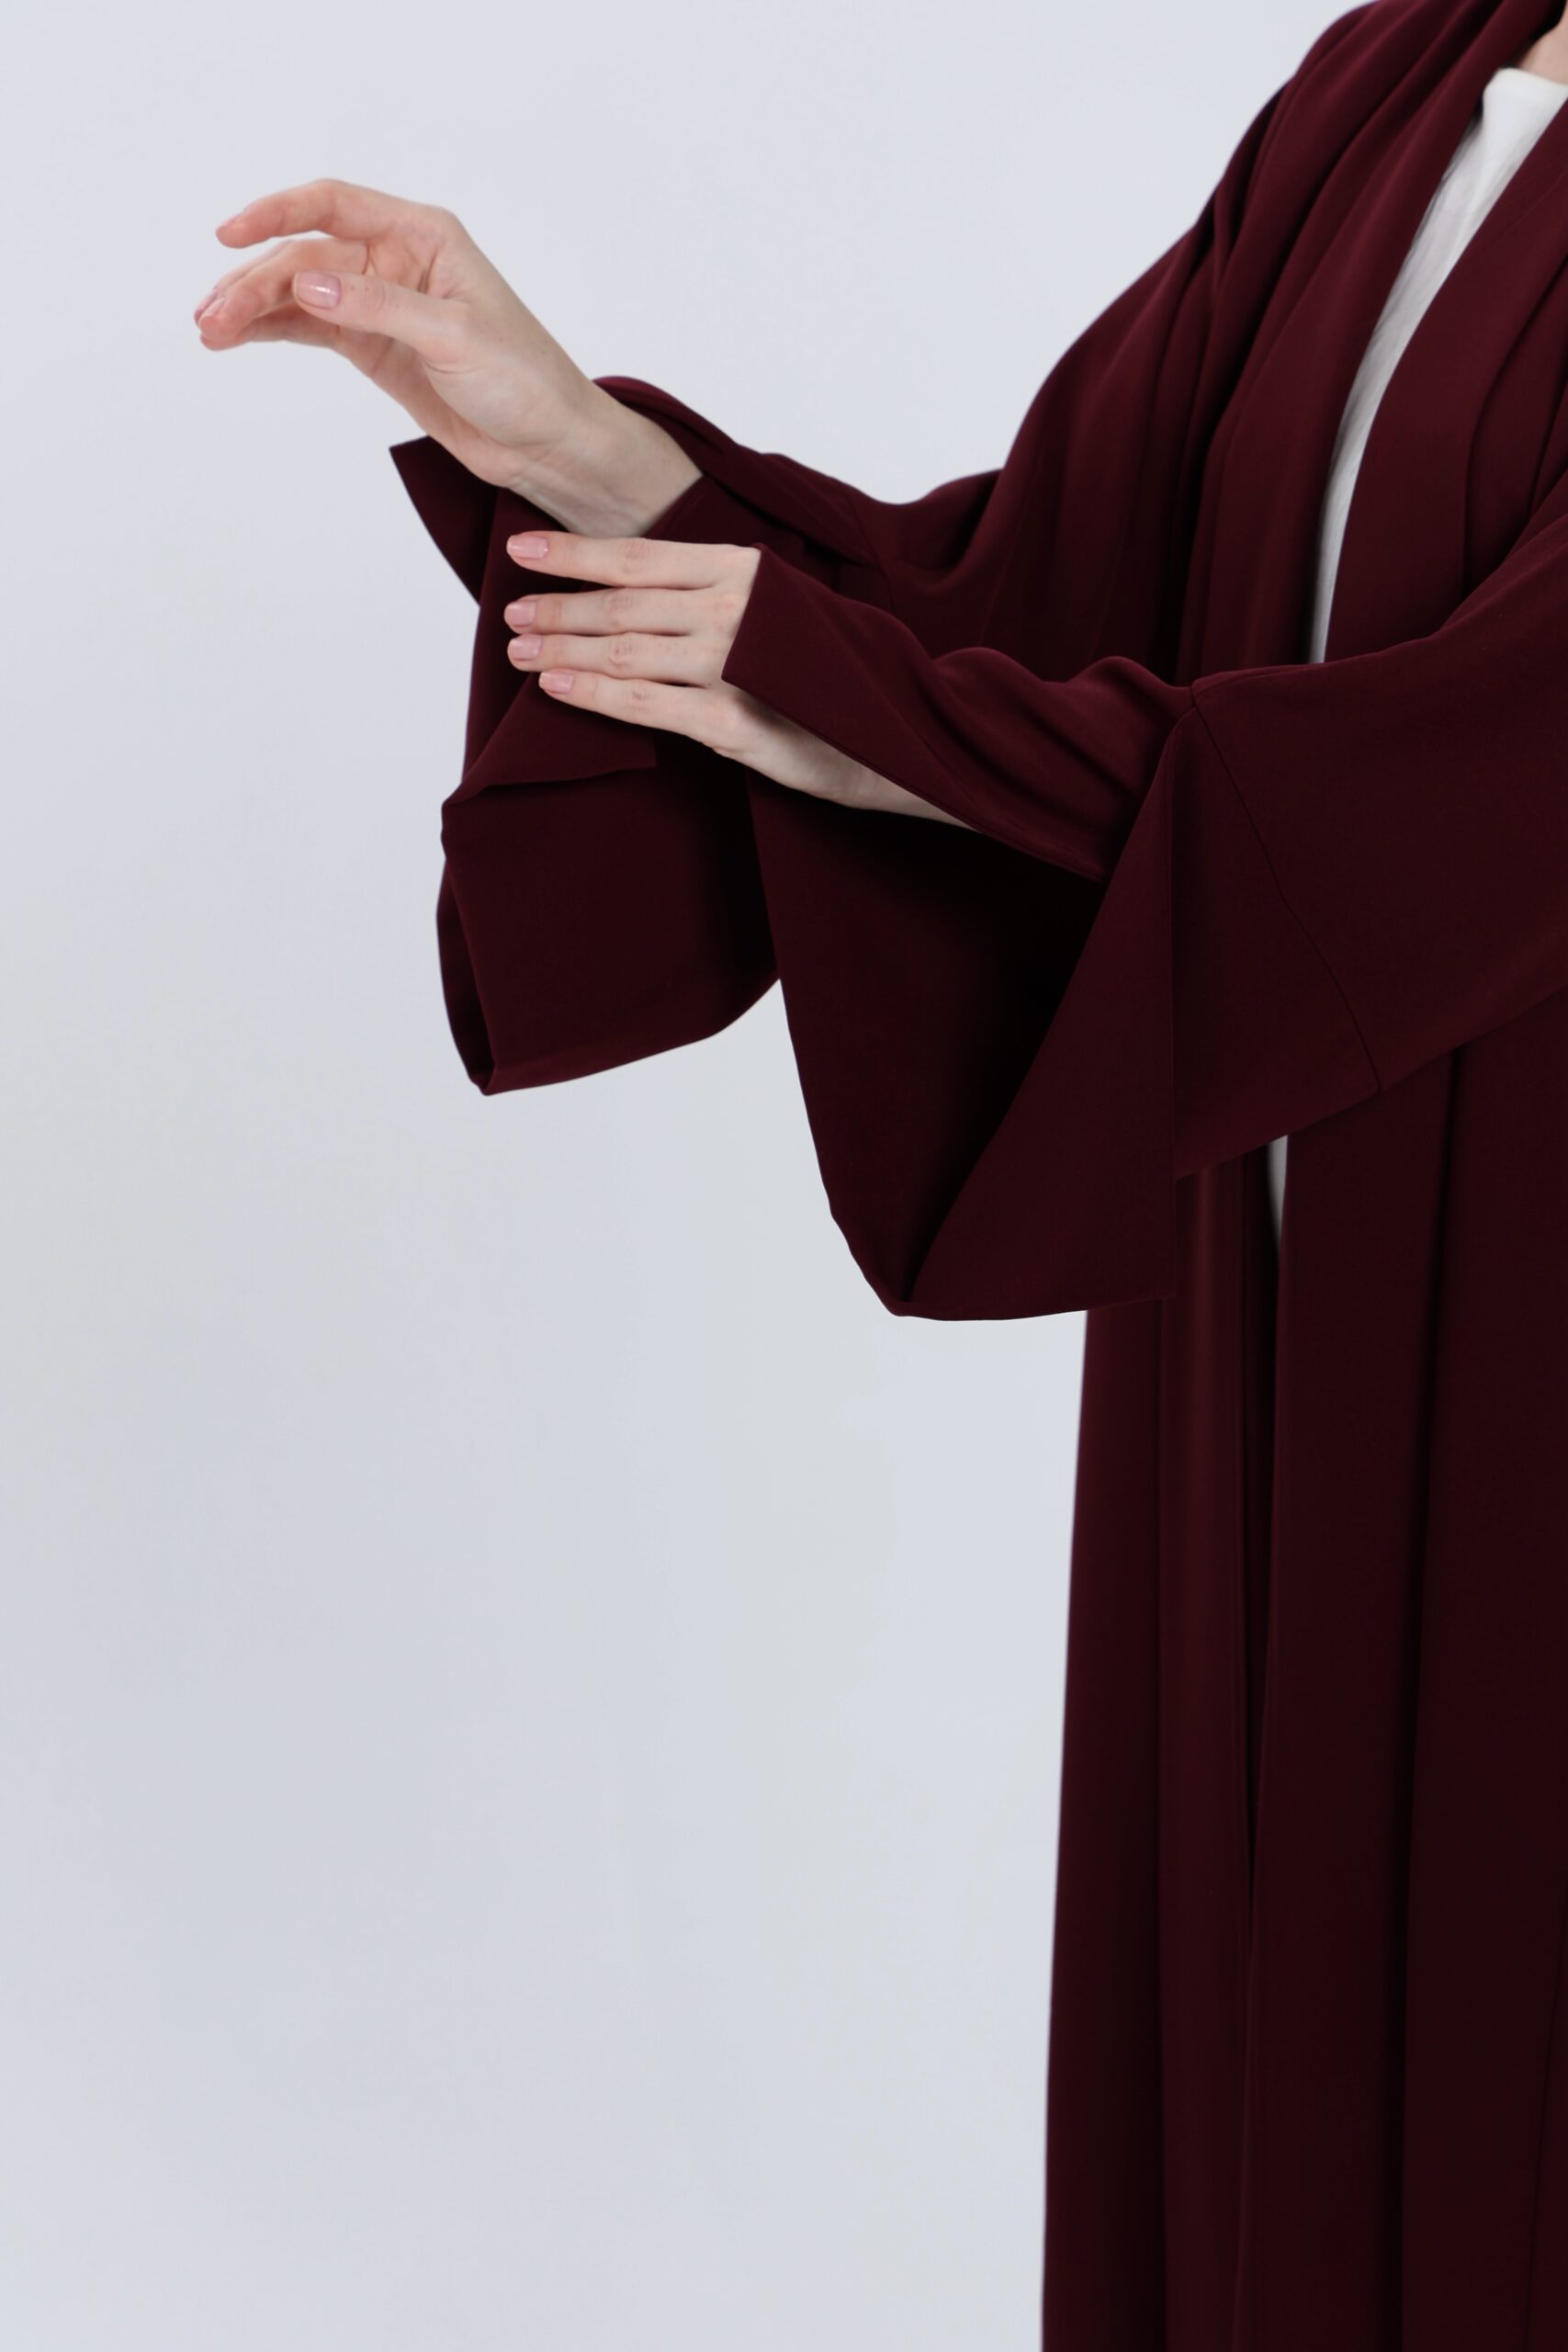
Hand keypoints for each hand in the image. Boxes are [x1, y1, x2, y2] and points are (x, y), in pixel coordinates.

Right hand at [191, 177, 607, 496]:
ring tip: (210, 332)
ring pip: (300, 292)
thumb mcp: (453, 338)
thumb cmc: (523, 380)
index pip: (334, 205)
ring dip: (253, 307)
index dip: (277, 213)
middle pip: (306, 255)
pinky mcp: (374, 345)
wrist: (547, 444)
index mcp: (423, 235)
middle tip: (211, 318)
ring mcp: (380, 303)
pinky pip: (311, 327)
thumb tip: (305, 282)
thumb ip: (378, 307)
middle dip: (254, 282)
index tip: (229, 236)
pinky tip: (237, 338)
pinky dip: (273, 330)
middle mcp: (396, 259)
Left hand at [503, 528, 971, 824]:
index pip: (638, 556)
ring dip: (563, 651)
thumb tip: (647, 596)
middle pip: (620, 606)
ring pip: (624, 653)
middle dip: (557, 609)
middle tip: (512, 615)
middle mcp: (733, 609)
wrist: (902, 727)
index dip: (574, 554)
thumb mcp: (779, 611)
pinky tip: (559, 690)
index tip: (521, 549)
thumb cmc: (832, 669)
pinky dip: (596, 697)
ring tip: (520, 652)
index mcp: (742, 570)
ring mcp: (733, 666)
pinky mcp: (735, 725)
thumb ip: (720, 597)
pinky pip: (648, 707)